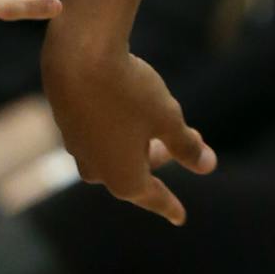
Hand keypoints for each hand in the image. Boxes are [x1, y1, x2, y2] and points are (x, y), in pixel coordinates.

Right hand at [44, 40, 214, 225]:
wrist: (78, 55)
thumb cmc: (129, 91)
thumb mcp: (168, 118)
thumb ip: (186, 146)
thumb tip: (208, 166)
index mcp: (124, 178)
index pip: (153, 197)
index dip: (170, 205)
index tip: (181, 218)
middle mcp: (95, 170)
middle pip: (134, 174)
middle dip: (160, 159)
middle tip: (186, 139)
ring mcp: (77, 148)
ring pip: (114, 154)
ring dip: (139, 143)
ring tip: (158, 123)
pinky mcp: (66, 123)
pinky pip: (98, 136)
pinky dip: (118, 129)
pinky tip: (126, 109)